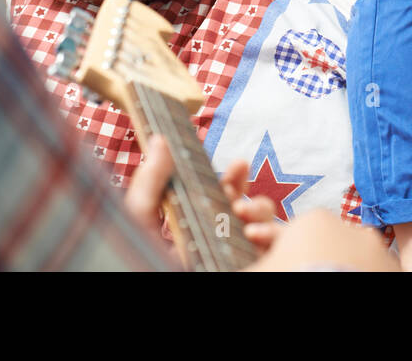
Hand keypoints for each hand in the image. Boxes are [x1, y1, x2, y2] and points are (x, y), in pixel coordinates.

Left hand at [123, 136, 280, 259]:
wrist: (145, 272)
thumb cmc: (139, 251)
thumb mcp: (139, 214)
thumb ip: (150, 181)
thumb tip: (160, 140)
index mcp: (199, 220)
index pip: (225, 193)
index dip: (236, 177)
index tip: (240, 164)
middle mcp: (221, 235)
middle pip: (250, 205)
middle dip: (249, 194)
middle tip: (234, 196)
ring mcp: (236, 252)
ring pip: (265, 222)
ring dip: (260, 211)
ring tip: (241, 212)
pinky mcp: (247, 265)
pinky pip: (272, 247)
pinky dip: (271, 235)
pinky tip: (253, 234)